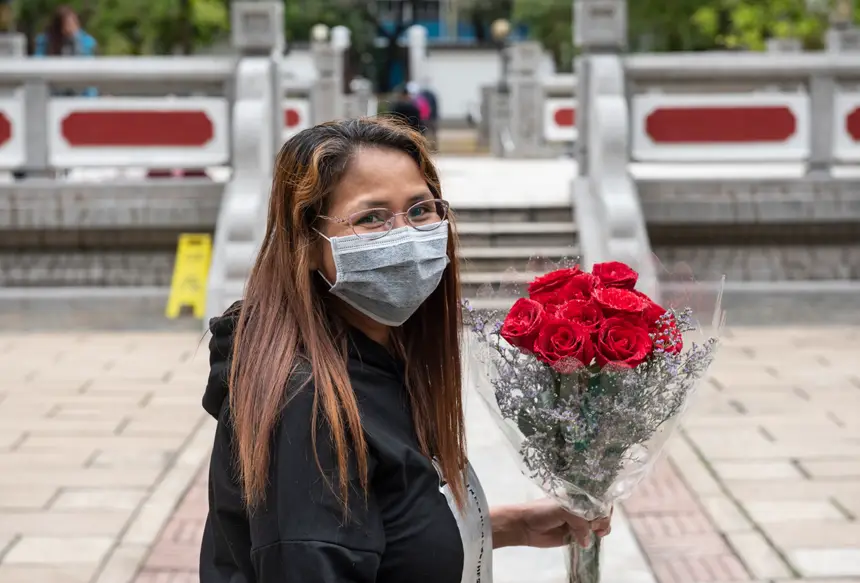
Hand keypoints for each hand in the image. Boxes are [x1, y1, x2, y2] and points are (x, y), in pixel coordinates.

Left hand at [495, 499, 611, 548]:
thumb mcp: (562, 509)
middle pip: (601, 512)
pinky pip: (590, 538)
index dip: (604, 505)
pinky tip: (592, 540)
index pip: (598, 498)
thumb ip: (579, 521)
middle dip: (603, 519)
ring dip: (601, 529)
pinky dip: (594, 539)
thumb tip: (587, 540)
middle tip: (597, 526)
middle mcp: (580, 508)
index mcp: (577, 496)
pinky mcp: (576, 536)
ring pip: (599, 525)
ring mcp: (579, 522)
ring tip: (597, 533)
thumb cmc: (542, 511)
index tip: (602, 513)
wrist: (525, 526)